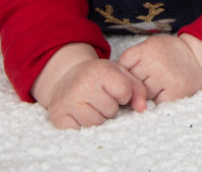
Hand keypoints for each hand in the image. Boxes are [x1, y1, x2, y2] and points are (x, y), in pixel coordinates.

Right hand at [33, 43, 147, 128]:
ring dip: (98, 118)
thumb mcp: (121, 74)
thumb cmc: (99, 77)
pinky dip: (84, 125)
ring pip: (96, 123)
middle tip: (101, 98)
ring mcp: (68, 102)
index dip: (124, 95)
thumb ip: (138, 89)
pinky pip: (80, 130)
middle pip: (110, 110)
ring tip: (93, 106)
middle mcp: (82, 85)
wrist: (67, 77)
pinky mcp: (58, 116)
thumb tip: (142, 109)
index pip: (124, 92)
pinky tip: (81, 113)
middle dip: (111, 107)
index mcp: (101, 71)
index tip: (115, 90)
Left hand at [119, 34, 201, 103]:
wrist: (200, 58)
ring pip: (142, 95)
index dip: (129, 70)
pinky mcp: (174, 94)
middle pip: (132, 82)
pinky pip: (154, 105)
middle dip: (138, 83)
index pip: (123, 65)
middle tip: (151, 76)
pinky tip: (165, 92)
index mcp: (149, 49)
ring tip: (160, 84)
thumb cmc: (171, 54)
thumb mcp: (152, 45)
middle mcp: (156, 63)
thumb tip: (115, 84)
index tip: (139, 68)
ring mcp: (166, 80)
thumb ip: (133, 59)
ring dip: (147, 94)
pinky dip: (157, 102)